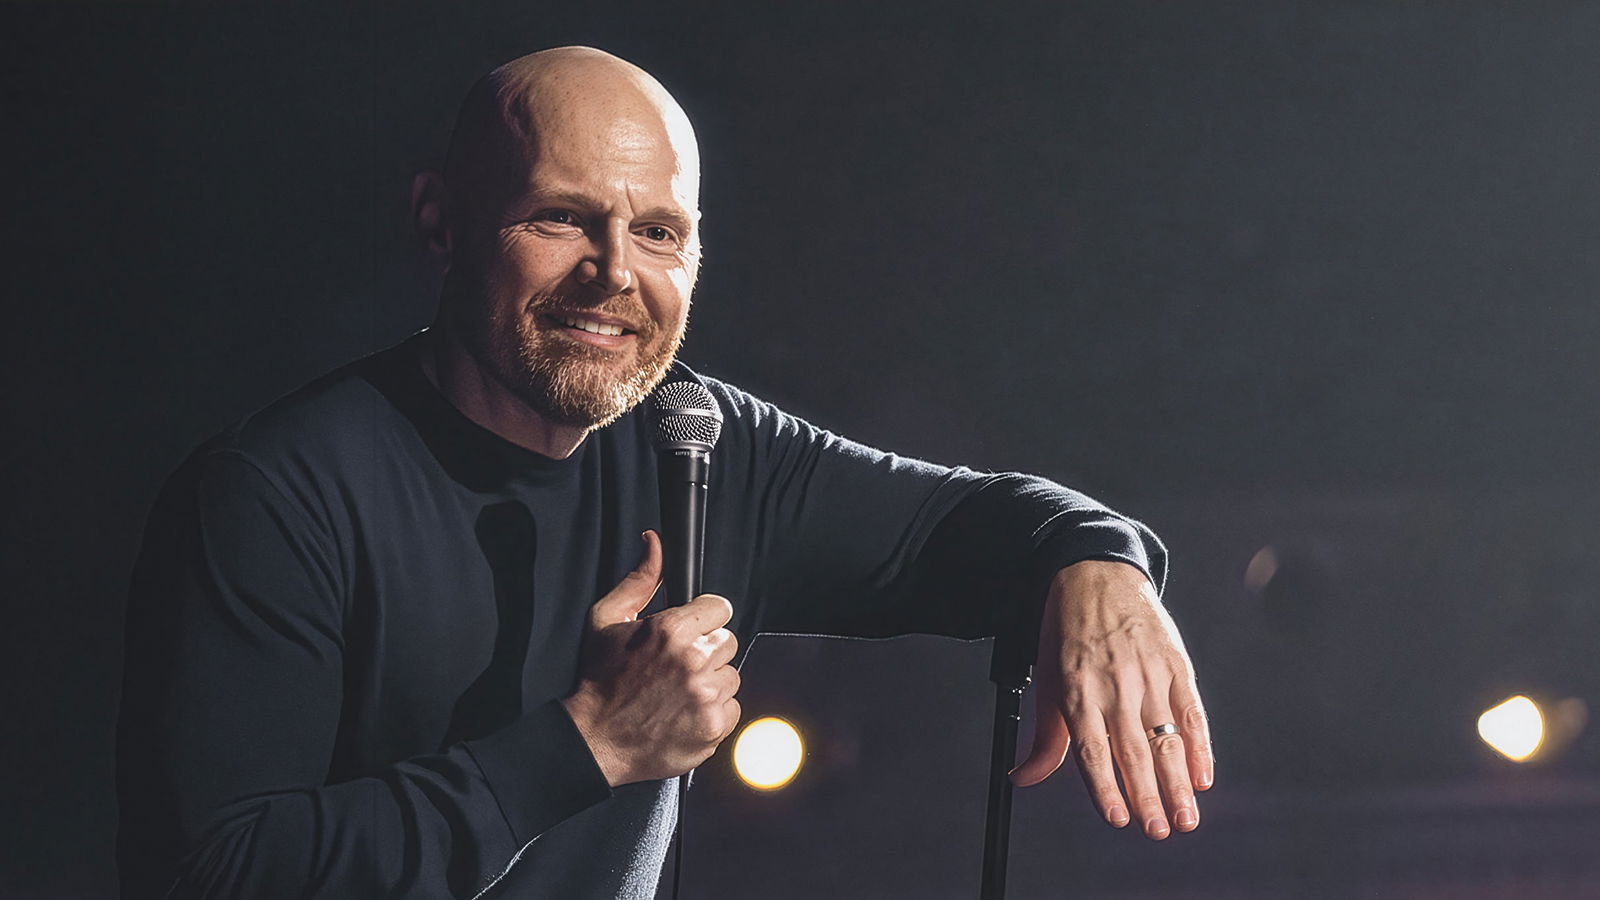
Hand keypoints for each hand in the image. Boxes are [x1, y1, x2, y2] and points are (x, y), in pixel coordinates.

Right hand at [562, 531, 742, 785]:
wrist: (595, 739)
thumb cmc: (600, 679)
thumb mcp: (607, 619)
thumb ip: (640, 579)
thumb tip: (655, 542)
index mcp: (672, 630)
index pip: (719, 607)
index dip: (703, 618)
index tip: (690, 632)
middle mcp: (694, 661)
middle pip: (728, 640)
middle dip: (707, 650)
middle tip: (678, 665)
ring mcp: (706, 696)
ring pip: (731, 675)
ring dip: (711, 681)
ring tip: (679, 691)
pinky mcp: (714, 726)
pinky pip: (733, 707)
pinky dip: (714, 711)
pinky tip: (686, 712)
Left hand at [1010, 560, 1212, 839]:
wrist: (1098, 575)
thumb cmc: (1069, 633)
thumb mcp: (1047, 680)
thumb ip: (1046, 737)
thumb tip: (1023, 778)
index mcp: (1077, 690)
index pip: (1093, 750)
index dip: (1106, 787)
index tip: (1118, 819)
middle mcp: (1114, 685)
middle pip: (1134, 751)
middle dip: (1148, 796)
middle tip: (1158, 831)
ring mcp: (1148, 675)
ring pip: (1166, 738)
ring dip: (1177, 782)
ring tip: (1185, 817)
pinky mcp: (1176, 664)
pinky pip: (1191, 711)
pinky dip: (1200, 746)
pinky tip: (1202, 776)